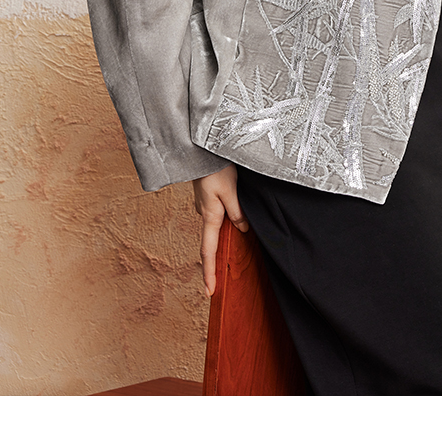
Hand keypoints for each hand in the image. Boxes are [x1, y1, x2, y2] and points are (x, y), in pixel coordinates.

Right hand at [192, 164, 248, 297]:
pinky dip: (224, 220)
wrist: (199, 149)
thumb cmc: (215, 168)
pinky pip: (216, 214)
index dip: (209, 272)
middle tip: (221, 277)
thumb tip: (242, 229)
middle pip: (211, 241)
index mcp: (209, 216)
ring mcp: (204, 205)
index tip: (209, 292)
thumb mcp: (230, 190)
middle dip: (216, 259)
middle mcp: (204, 213)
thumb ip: (237, 211)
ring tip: (235, 242)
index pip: (208, 251)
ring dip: (223, 235)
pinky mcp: (207, 196)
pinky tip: (232, 217)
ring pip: (216, 225)